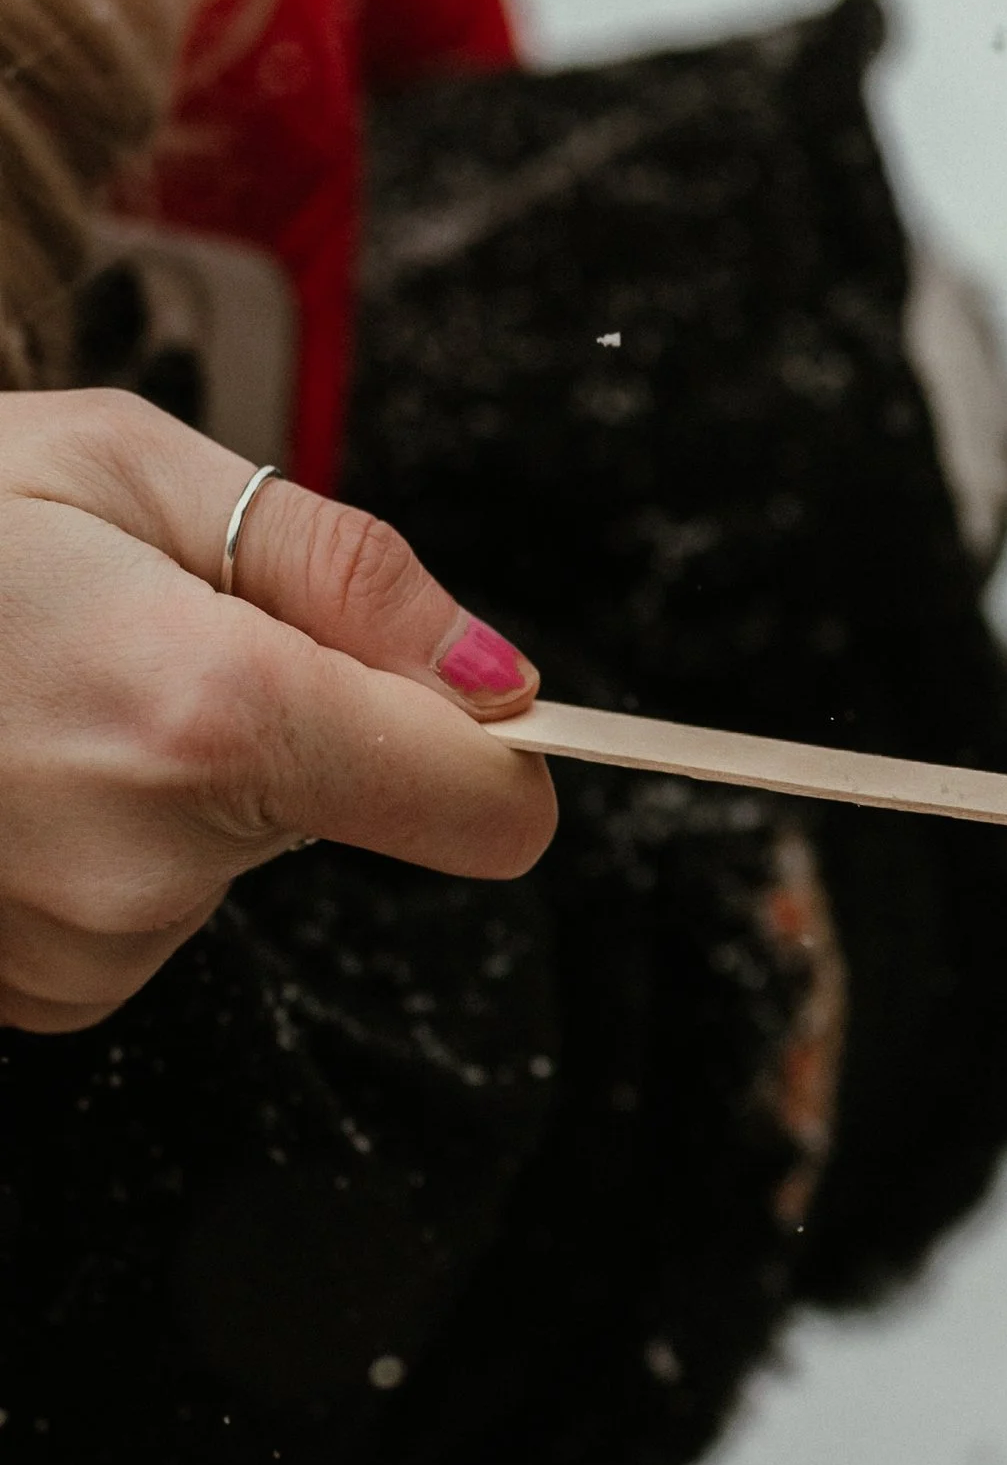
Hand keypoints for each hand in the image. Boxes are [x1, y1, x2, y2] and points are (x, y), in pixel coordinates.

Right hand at [0, 394, 555, 1032]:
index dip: (493, 750)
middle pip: (343, 807)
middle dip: (286, 714)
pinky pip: (129, 914)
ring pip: (226, 857)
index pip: (483, 810)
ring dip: (173, 776)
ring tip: (32, 685)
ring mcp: (70, 955)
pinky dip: (91, 839)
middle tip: (125, 626)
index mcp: (212, 721)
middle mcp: (151, 869)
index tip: (458, 699)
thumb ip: (342, 572)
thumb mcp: (130, 466)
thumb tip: (500, 679)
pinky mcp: (18, 999)